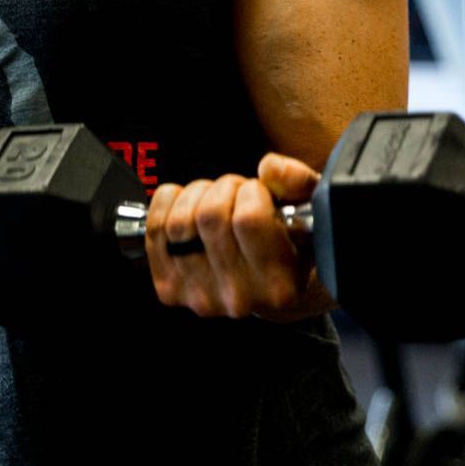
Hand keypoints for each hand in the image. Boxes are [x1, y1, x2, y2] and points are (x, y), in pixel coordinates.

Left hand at [144, 153, 326, 319]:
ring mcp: (200, 296)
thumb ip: (299, 182)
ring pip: (178, 221)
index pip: (249, 218)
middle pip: (210, 215)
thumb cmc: (290, 244)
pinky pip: (154, 229)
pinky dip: (168, 203)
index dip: (252, 192)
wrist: (267, 286)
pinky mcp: (171, 289)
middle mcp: (239, 297)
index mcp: (279, 284)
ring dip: (196, 196)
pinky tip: (188, 206)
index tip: (259, 195)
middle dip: (224, 189)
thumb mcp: (310, 210)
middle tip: (236, 196)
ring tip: (216, 202)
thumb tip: (271, 168)